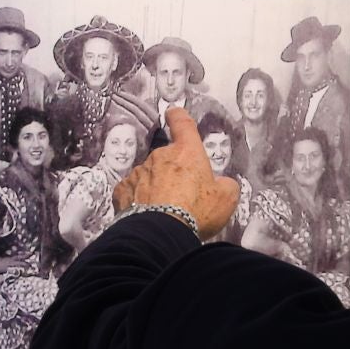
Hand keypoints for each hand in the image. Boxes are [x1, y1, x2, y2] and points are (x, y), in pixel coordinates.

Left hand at [112, 107, 240, 238]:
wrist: (161, 233)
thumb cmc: (197, 211)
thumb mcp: (226, 199)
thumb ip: (226, 185)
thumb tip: (222, 184)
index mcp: (186, 151)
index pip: (182, 123)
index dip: (179, 117)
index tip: (175, 115)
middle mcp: (160, 156)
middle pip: (167, 157)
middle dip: (173, 172)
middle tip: (183, 196)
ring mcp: (139, 172)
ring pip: (149, 175)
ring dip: (155, 187)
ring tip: (164, 211)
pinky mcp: (123, 190)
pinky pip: (132, 191)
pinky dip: (138, 199)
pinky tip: (145, 214)